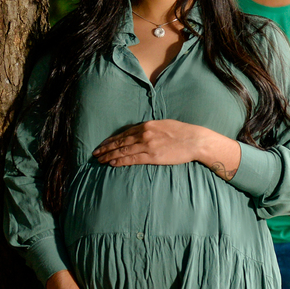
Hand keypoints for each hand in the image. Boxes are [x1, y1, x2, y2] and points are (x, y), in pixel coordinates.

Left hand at [94, 120, 214, 168]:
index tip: (103, 144)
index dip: (111, 140)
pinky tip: (112, 163)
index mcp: (146, 125)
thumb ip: (150, 129)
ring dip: (110, 155)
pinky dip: (121, 161)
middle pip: (120, 142)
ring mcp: (147, 145)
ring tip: (100, 160)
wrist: (194, 140)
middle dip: (106, 148)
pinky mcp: (152, 156)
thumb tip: (139, 134)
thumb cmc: (181, 132)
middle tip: (95, 153)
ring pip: (123, 151)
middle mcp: (144, 134)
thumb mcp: (163, 125)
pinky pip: (132, 159)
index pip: (124, 133)